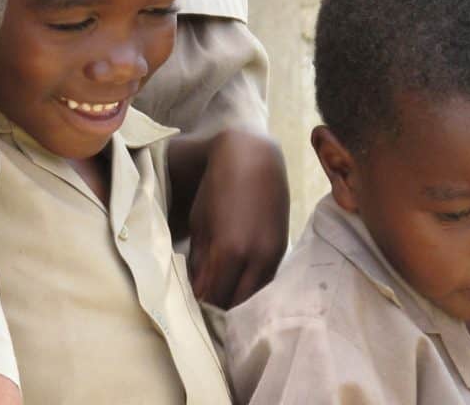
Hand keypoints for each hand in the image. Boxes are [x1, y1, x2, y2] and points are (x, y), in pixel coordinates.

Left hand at [187, 129, 288, 307]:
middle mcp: (255, 258)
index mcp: (228, 250)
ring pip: (255, 298)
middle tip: (202, 308)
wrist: (254, 159)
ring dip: (237, 302)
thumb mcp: (200, 224)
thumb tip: (196, 291)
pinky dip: (252, 290)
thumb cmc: (217, 188)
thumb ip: (199, 261)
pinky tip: (238, 285)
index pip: (212, 297)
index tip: (187, 308)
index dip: (199, 306)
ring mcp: (273, 256)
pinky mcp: (282, 251)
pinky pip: (267, 284)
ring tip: (219, 297)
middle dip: (218, 310)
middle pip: (235, 305)